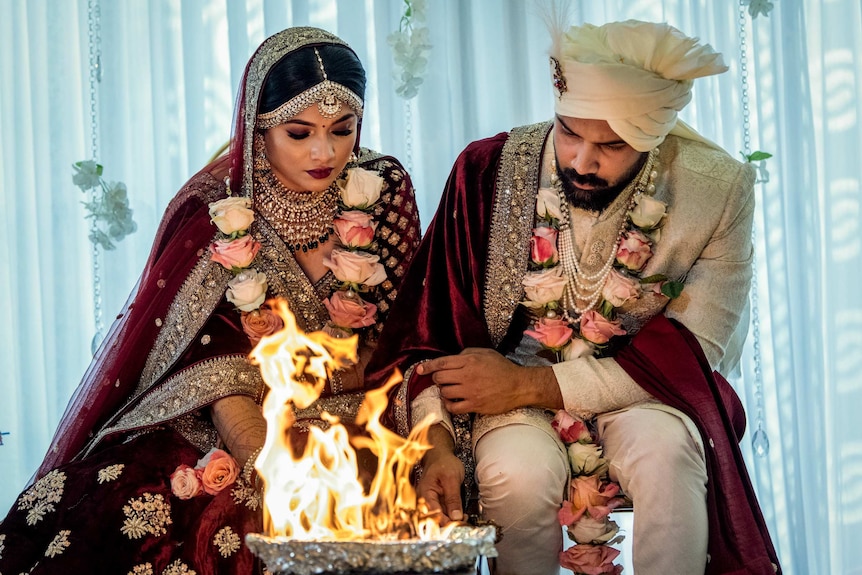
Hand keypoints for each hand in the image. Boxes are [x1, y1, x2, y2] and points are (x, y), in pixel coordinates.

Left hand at [417, 348, 561, 414]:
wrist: (519, 386)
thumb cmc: (503, 368)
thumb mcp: (485, 353)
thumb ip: (467, 353)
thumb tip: (452, 358)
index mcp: (470, 361)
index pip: (442, 363)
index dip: (427, 366)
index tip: (419, 369)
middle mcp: (468, 375)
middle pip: (440, 378)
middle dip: (437, 379)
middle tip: (443, 380)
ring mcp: (471, 392)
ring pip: (444, 392)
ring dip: (444, 391)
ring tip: (451, 390)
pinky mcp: (475, 405)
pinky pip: (453, 407)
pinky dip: (449, 405)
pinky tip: (453, 402)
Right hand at [418, 444, 464, 523]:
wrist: (441, 456)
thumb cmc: (443, 463)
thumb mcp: (451, 478)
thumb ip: (453, 498)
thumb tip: (456, 517)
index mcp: (425, 494)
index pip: (433, 514)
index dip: (446, 522)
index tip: (460, 523)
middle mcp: (425, 500)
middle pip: (436, 518)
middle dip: (450, 522)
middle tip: (465, 521)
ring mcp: (431, 501)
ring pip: (441, 517)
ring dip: (452, 519)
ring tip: (464, 517)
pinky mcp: (436, 502)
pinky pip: (443, 512)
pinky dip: (452, 514)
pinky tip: (460, 514)